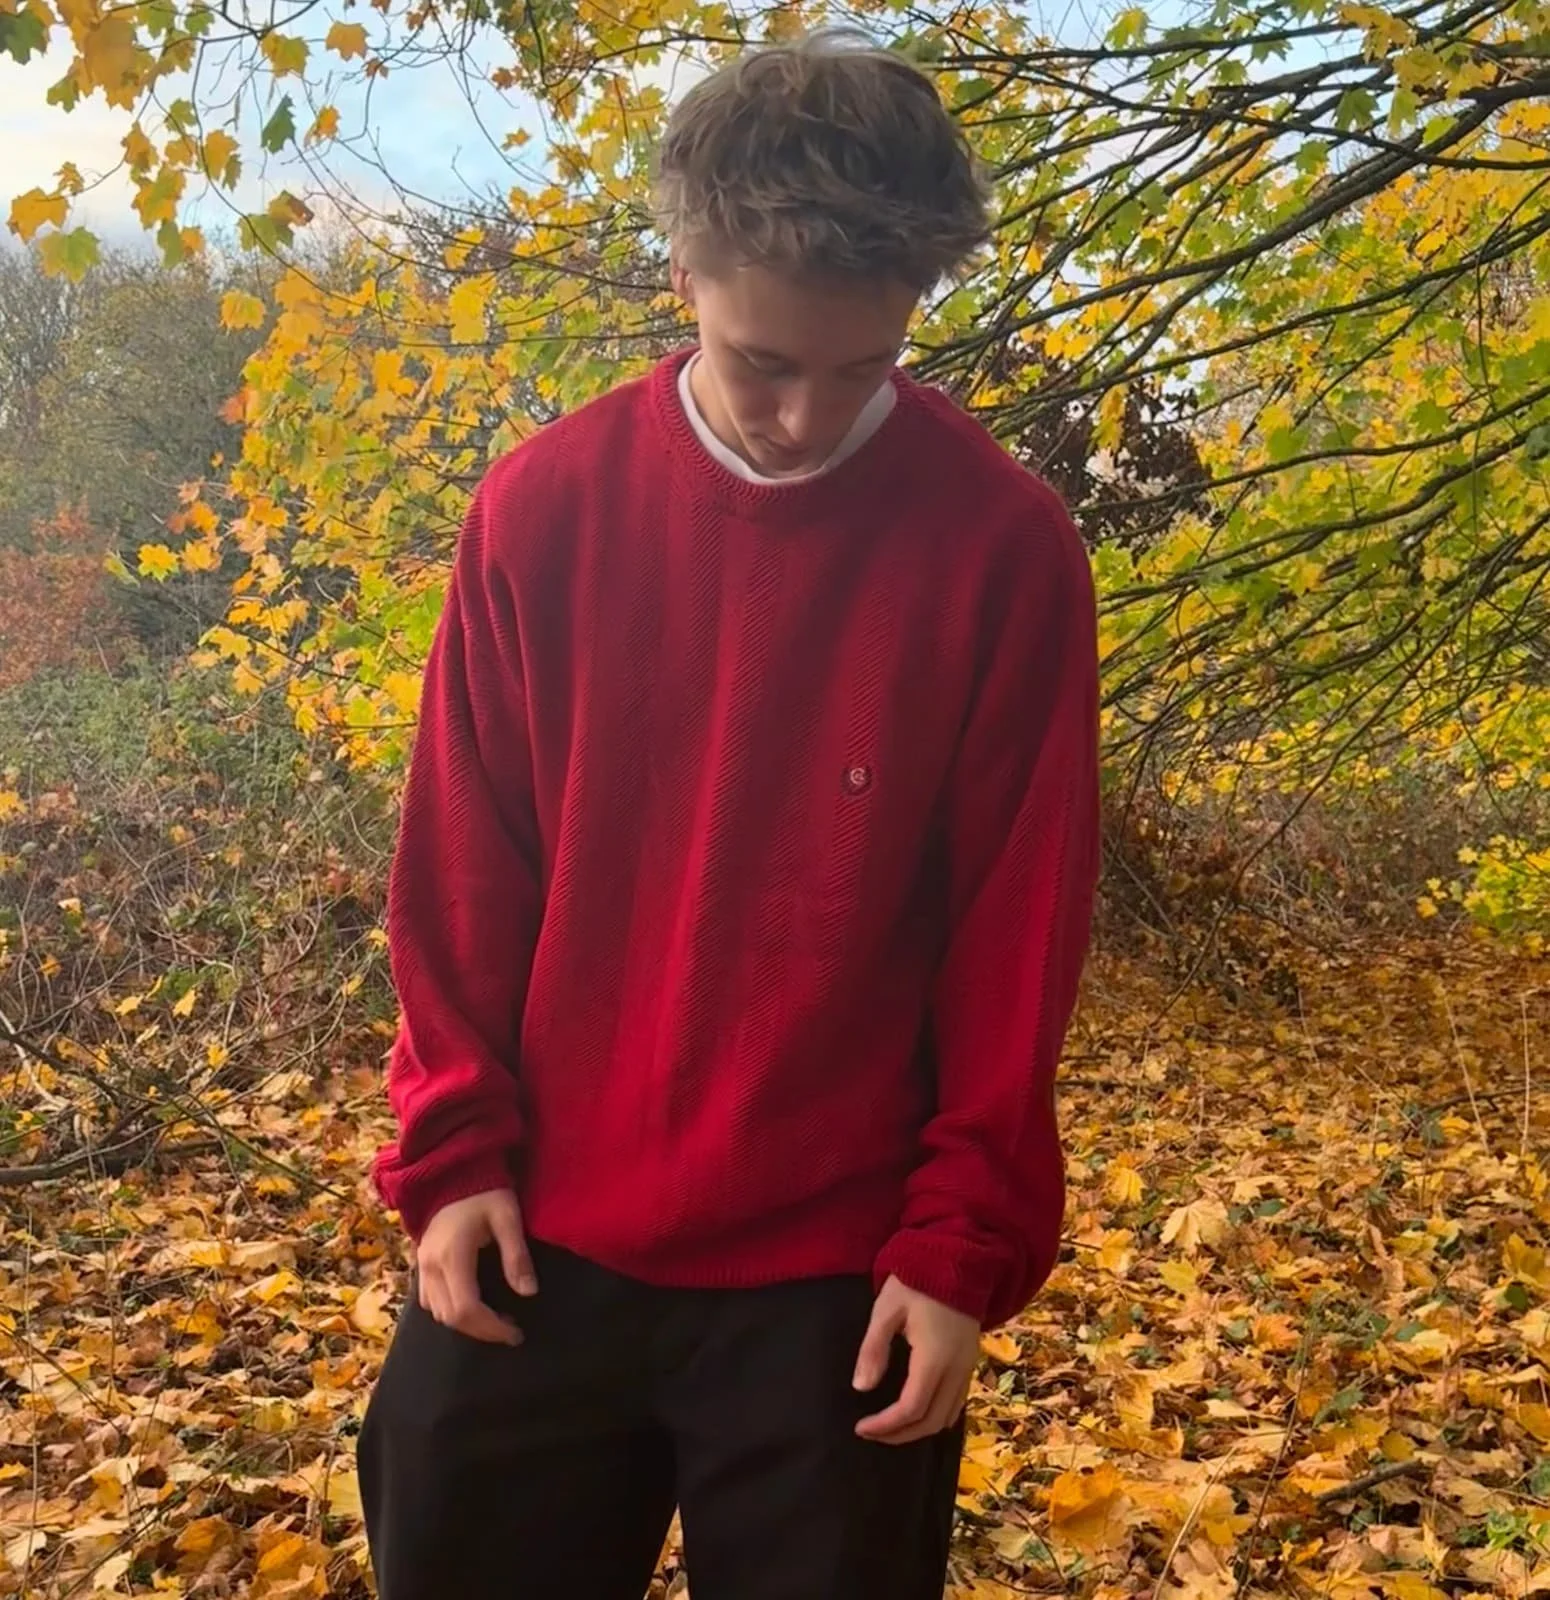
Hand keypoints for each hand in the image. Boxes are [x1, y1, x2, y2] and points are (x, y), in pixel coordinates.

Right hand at [415, 1188, 536, 1345]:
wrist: (455, 1169)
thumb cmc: (485, 1190)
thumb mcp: (508, 1217)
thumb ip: (516, 1255)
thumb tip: (528, 1292)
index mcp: (452, 1256)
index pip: (466, 1309)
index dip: (491, 1328)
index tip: (516, 1333)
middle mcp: (430, 1265)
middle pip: (449, 1317)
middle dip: (481, 1331)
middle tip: (510, 1330)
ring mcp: (421, 1264)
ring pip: (435, 1311)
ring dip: (464, 1323)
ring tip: (495, 1319)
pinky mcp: (420, 1260)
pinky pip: (428, 1299)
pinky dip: (449, 1310)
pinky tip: (472, 1303)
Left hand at [853, 1275, 979, 1444]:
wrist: (957, 1258)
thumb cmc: (917, 1281)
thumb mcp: (887, 1309)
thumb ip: (874, 1349)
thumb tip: (861, 1388)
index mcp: (934, 1358)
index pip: (911, 1408)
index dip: (886, 1425)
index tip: (861, 1427)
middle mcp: (957, 1370)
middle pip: (932, 1422)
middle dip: (900, 1435)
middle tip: (871, 1432)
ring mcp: (968, 1367)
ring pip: (948, 1418)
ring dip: (919, 1430)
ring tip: (890, 1427)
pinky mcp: (971, 1362)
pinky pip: (957, 1404)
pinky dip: (936, 1417)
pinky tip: (916, 1412)